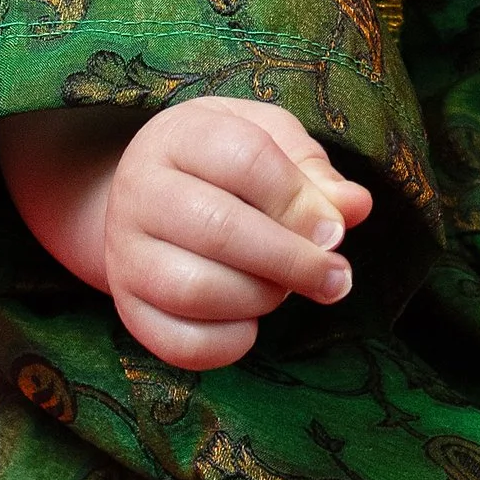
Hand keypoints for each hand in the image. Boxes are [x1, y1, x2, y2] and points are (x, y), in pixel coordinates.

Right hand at [0, 95, 373, 368]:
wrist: (149, 195)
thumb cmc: (225, 162)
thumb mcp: (270, 141)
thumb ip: (314, 172)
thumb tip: (354, 207)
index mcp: (178, 136)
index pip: (244, 159)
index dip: (299, 201)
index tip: (335, 232)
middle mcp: (139, 192)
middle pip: (219, 229)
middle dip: (293, 261)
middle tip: (336, 277)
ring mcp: (124, 254)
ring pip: (195, 290)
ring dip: (261, 298)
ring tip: (285, 289)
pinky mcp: (128, 308)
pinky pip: (180, 343)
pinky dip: (229, 343)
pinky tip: (252, 322)